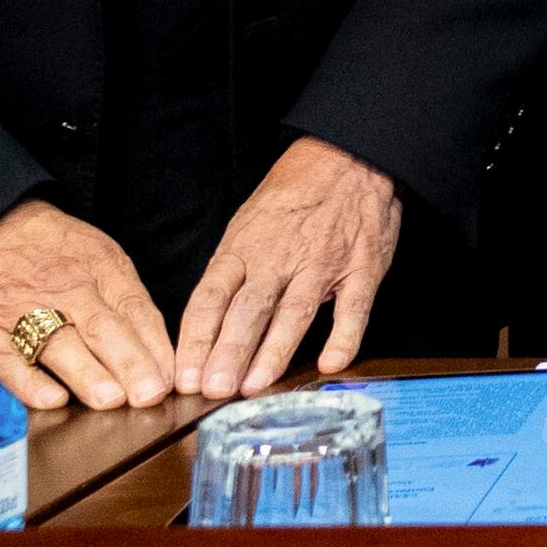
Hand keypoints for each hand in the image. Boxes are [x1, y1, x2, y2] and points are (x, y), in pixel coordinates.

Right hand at [0, 199, 178, 411]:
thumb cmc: (51, 247)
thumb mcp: (98, 254)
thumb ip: (125, 298)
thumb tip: (156, 354)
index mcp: (100, 267)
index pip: (134, 310)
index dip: (154, 347)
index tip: (170, 380)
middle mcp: (65, 288)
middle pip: (102, 328)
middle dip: (129, 363)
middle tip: (149, 395)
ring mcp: (22, 309)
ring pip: (59, 343)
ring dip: (87, 373)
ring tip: (111, 400)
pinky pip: (3, 357)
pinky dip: (26, 380)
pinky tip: (50, 399)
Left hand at [173, 137, 404, 398]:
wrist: (348, 157)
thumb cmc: (292, 194)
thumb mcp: (246, 224)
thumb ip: (231, 272)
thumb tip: (206, 325)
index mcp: (243, 248)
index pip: (210, 298)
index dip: (195, 340)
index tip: (184, 376)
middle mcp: (278, 258)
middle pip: (247, 311)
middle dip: (228, 352)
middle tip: (214, 389)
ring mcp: (322, 264)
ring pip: (293, 313)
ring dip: (273, 352)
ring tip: (255, 386)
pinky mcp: (362, 269)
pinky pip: (353, 308)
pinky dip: (343, 337)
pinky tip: (331, 363)